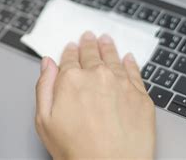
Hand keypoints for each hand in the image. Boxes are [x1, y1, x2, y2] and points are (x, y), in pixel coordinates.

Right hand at [35, 32, 155, 158]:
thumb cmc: (76, 150)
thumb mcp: (44, 120)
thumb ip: (44, 86)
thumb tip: (47, 63)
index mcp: (71, 79)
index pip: (70, 59)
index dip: (70, 52)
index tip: (72, 47)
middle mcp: (97, 75)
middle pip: (92, 55)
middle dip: (89, 45)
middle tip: (89, 36)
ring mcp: (121, 83)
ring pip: (114, 58)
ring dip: (108, 47)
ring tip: (106, 40)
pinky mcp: (140, 95)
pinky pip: (135, 71)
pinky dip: (130, 62)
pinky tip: (128, 57)